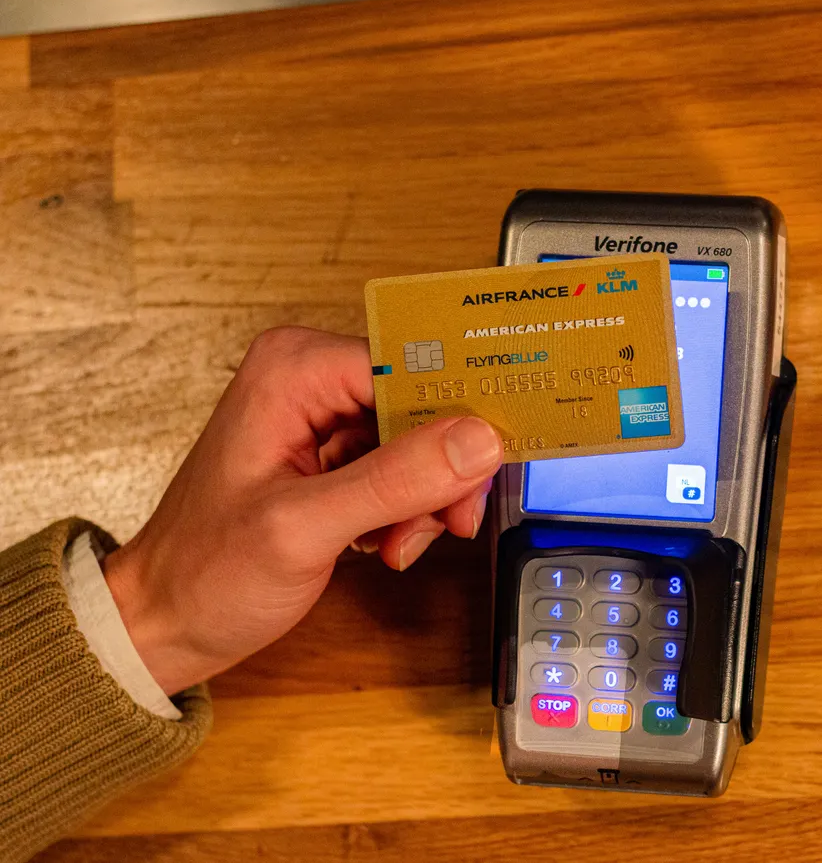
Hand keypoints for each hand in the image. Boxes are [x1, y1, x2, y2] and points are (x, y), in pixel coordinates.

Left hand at [102, 327, 502, 694]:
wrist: (167, 621)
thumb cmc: (204, 573)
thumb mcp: (304, 528)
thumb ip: (394, 480)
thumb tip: (477, 439)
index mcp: (295, 369)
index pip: (413, 365)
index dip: (458, 414)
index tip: (490, 457)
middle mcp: (312, 379)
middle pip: (426, 404)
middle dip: (442, 471)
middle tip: (444, 521)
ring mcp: (325, 417)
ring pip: (425, 442)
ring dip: (426, 501)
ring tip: (394, 544)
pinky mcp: (337, 454)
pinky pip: (406, 468)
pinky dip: (409, 512)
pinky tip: (383, 544)